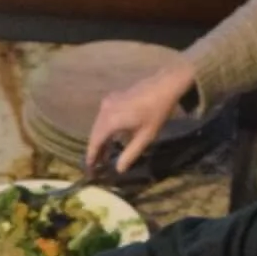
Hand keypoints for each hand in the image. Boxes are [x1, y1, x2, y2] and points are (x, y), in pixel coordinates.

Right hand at [86, 59, 195, 175]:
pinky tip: (112, 137)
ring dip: (100, 139)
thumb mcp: (145, 137)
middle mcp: (105, 110)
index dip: (92, 157)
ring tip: (105, 154)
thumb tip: (119, 169)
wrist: (165, 85)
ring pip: (99, 125)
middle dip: (95, 149)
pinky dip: (105, 129)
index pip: (95, 142)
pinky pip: (104, 117)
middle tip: (98, 165)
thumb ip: (130, 154)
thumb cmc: (157, 112)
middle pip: (95, 133)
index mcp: (110, 121)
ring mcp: (108, 102)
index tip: (91, 170)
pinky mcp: (113, 97)